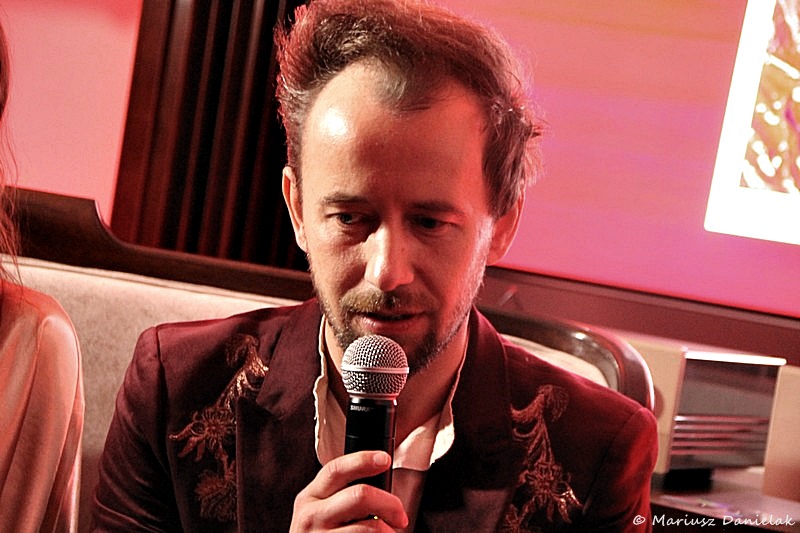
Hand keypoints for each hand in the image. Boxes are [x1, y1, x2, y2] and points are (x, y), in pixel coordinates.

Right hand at [290, 450, 408, 531]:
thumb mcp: (321, 511)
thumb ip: (341, 494)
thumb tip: (380, 480)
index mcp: (309, 497)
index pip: (336, 469)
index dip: (363, 460)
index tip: (385, 459)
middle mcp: (311, 516)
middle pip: (360, 495)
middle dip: (390, 503)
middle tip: (400, 516)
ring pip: (369, 527)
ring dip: (388, 531)